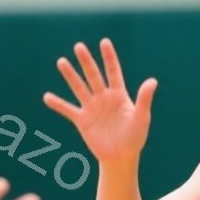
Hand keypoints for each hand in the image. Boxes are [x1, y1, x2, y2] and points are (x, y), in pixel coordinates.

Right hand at [42, 38, 156, 163]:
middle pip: (93, 75)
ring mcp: (92, 108)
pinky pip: (68, 110)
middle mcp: (104, 97)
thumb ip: (144, 99)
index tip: (104, 42)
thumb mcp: (141, 118)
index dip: (109, 57)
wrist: (121, 157)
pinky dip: (58, 104)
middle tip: (79, 46)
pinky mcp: (82, 120)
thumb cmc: (135, 137)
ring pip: (79, 88)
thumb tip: (152, 80)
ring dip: (70, 76)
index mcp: (119, 94)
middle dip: (86, 61)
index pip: (113, 72)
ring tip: (61, 61)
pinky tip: (47, 97)